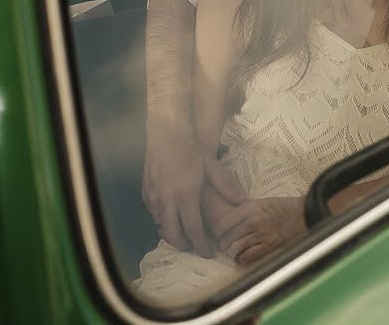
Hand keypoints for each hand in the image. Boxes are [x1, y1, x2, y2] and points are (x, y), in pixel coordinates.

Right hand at [142, 133, 245, 256]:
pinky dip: (164, 223)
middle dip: (185, 245)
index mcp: (185, 195)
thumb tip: (242, 202)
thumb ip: (227, 185)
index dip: (200, 245)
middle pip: (173, 235)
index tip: (208, 253)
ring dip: (173, 235)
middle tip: (196, 247)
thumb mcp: (212, 165)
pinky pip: (154, 216)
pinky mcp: (146, 194)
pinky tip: (173, 218)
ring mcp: (154, 198)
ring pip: (162, 227)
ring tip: (186, 235)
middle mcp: (166, 200)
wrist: (165, 135)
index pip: (192, 229)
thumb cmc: (190, 150)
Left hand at [211, 196, 305, 265]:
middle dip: (223, 244)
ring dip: (231, 253)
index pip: (222, 224)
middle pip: (225, 238)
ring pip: (234, 249)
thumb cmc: (283, 207)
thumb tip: (229, 219)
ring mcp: (260, 235)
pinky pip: (246, 258)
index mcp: (249, 208)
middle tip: (226, 245)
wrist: (303, 214)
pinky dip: (241, 260)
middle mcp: (252, 222)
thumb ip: (245, 209)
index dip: (217, 232)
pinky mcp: (268, 247)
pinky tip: (242, 258)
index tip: (220, 234)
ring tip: (233, 252)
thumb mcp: (261, 201)